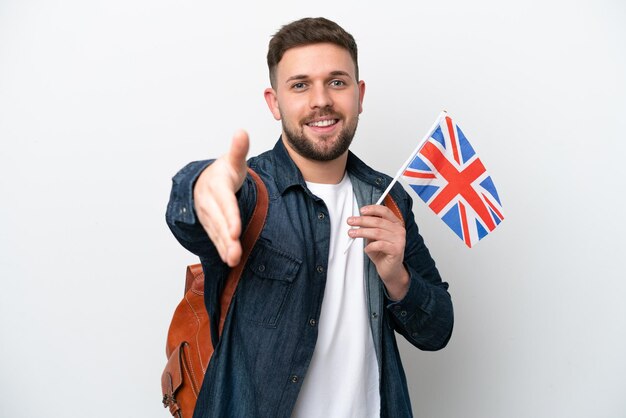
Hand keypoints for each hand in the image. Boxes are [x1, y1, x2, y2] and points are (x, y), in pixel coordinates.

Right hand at [193, 130, 248, 266]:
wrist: (205, 180)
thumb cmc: (224, 171)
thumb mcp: (233, 160)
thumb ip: (238, 149)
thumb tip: (242, 132)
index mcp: (216, 185)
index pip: (225, 203)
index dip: (230, 217)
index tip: (236, 231)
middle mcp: (209, 202)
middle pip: (219, 222)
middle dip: (227, 238)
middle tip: (235, 253)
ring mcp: (207, 214)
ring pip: (216, 232)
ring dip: (224, 247)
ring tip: (234, 260)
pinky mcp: (209, 224)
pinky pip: (214, 237)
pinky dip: (221, 248)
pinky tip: (230, 259)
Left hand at [347, 205, 408, 299]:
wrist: (390, 269)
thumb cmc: (382, 252)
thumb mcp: (374, 237)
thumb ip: (370, 227)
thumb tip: (358, 219)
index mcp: (396, 224)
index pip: (385, 211)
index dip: (372, 209)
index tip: (361, 211)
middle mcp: (399, 230)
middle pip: (378, 221)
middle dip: (362, 220)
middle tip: (350, 221)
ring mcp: (399, 240)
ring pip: (377, 232)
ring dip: (362, 232)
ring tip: (352, 233)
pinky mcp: (396, 250)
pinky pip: (379, 245)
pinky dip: (370, 246)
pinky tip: (366, 249)